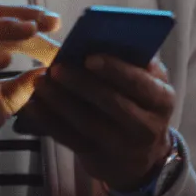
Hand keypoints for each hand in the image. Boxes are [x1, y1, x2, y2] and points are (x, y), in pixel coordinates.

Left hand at [17, 55, 176, 192]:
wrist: (141, 157)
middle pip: (111, 103)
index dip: (115, 70)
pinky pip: (69, 138)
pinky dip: (48, 120)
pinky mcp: (97, 157)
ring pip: (86, 122)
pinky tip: (33, 104)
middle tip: (57, 67)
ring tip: (41, 81)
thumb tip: (102, 38)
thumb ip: (134, 63)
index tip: (89, 56)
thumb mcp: (149, 84)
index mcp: (162, 99)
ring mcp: (121, 146)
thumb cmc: (141, 103)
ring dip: (60, 100)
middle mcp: (147, 126)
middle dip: (81, 83)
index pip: (139, 83)